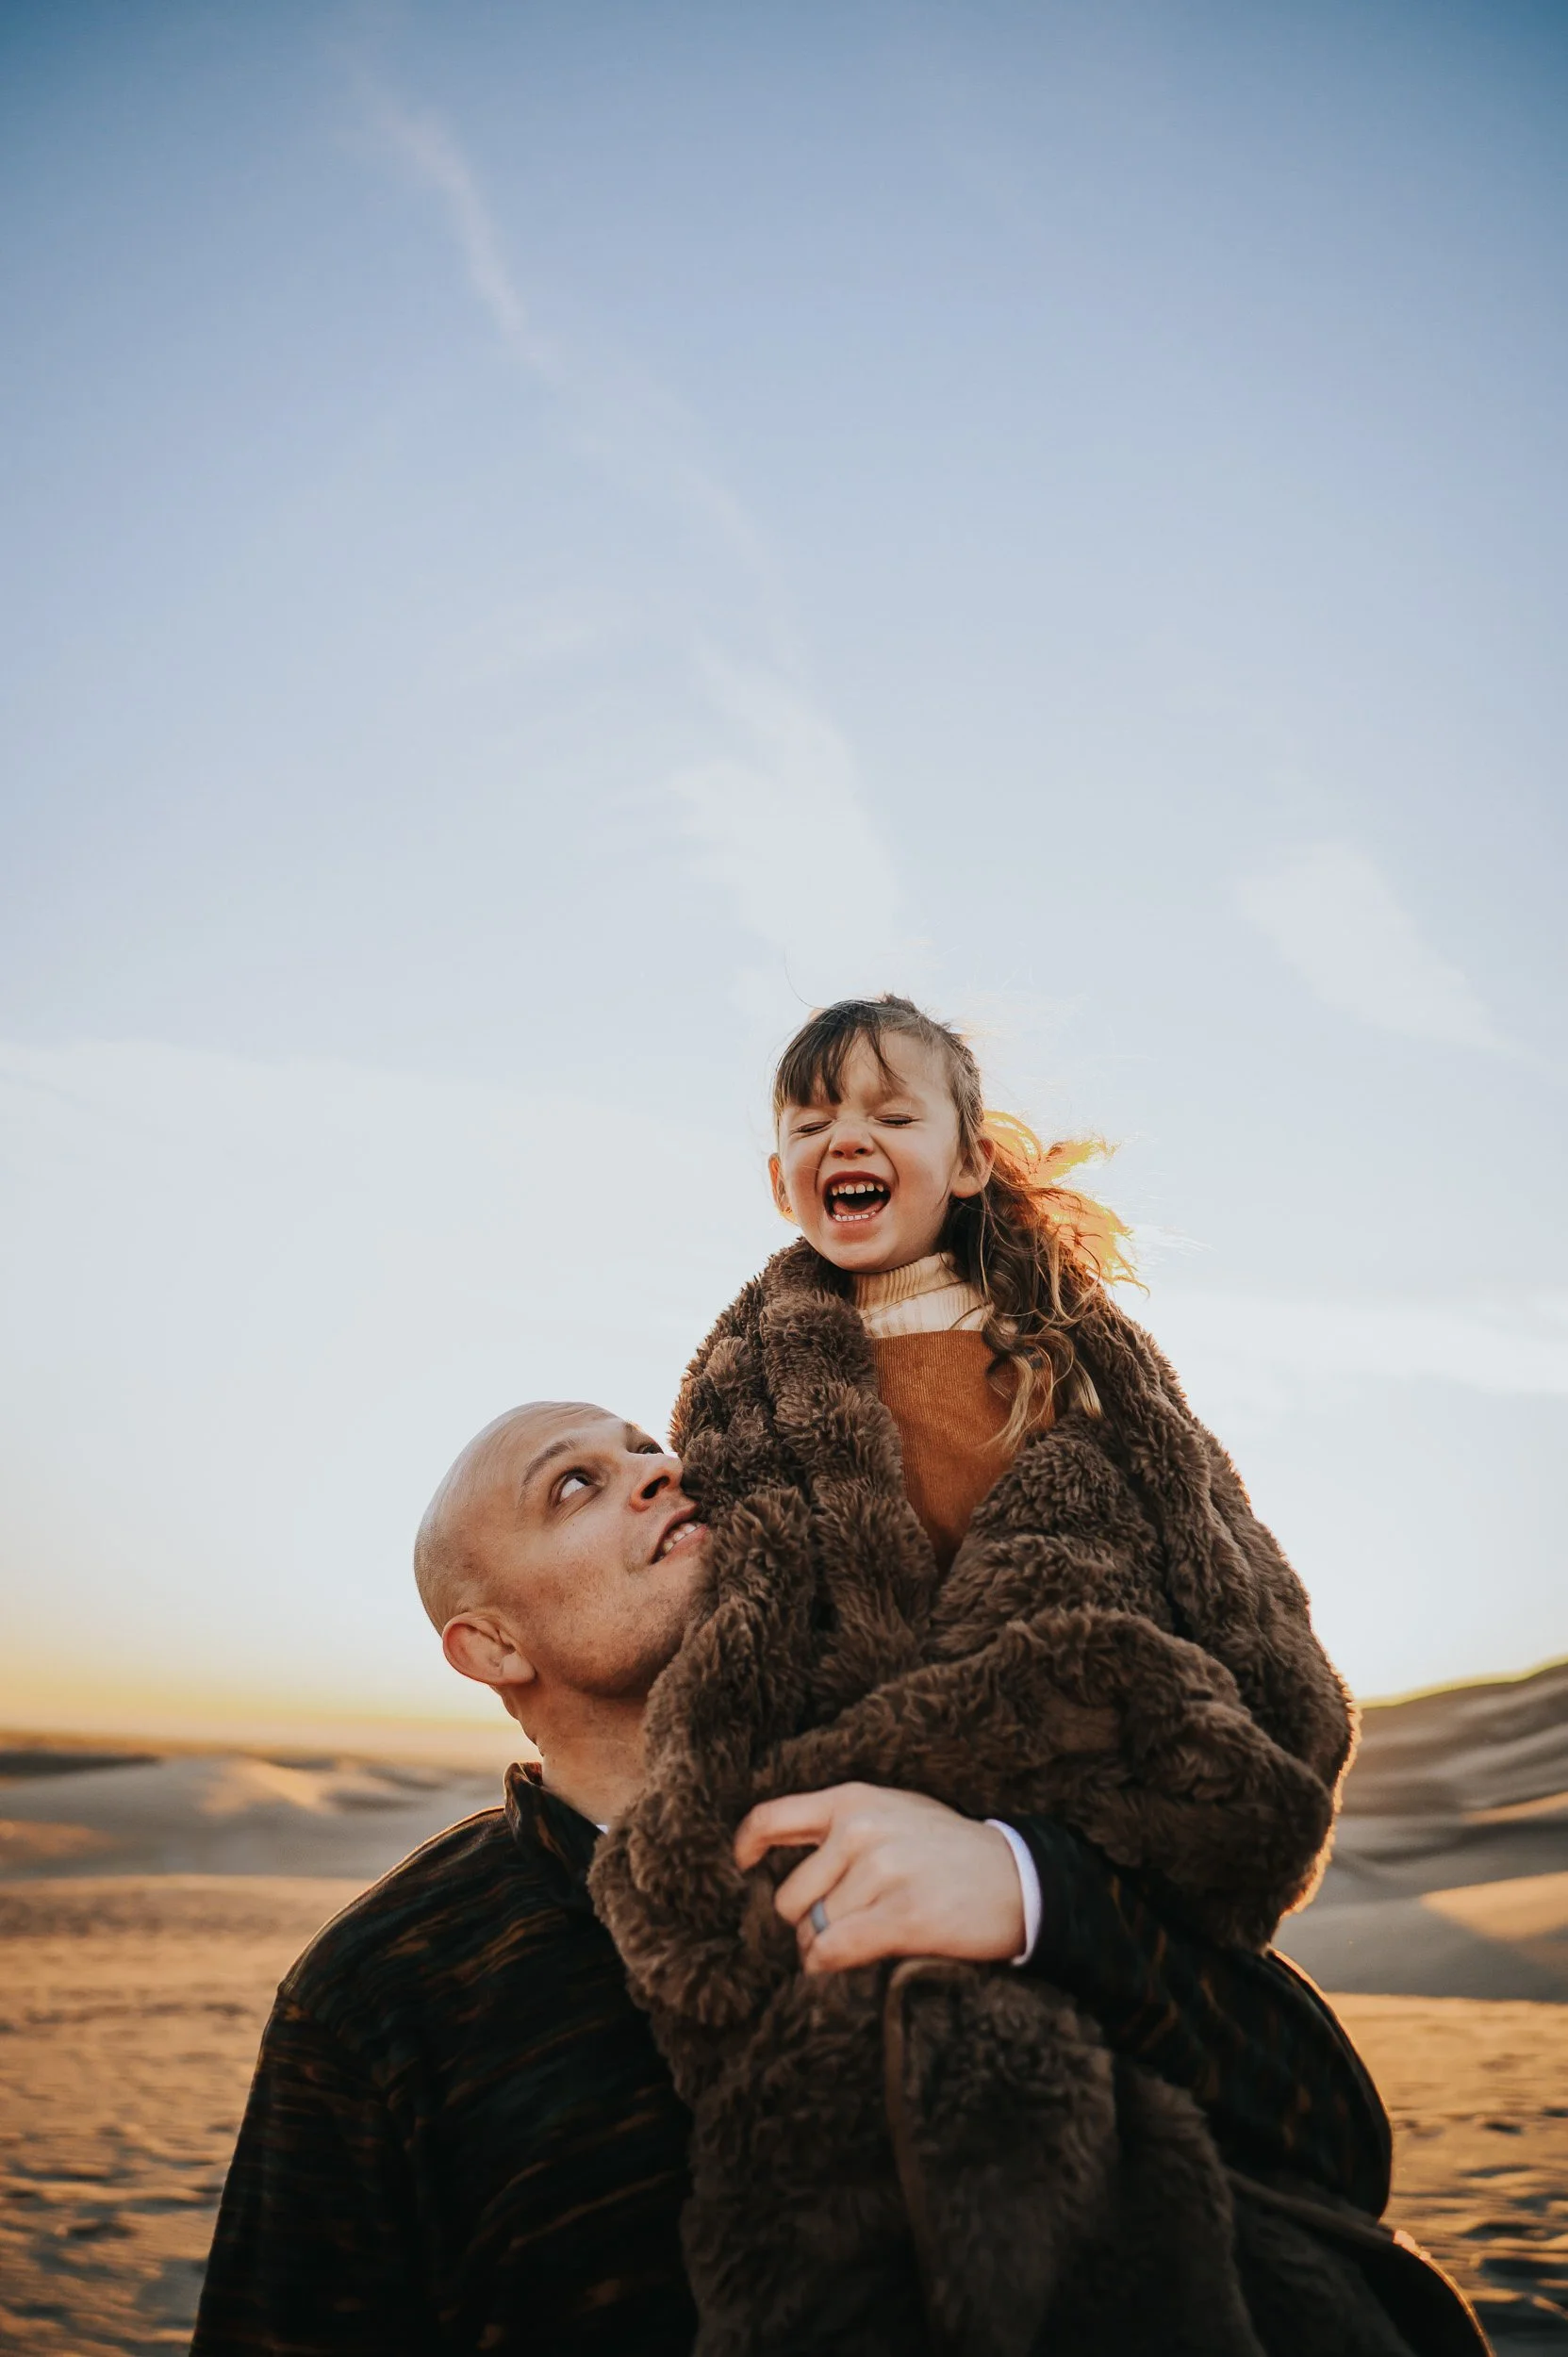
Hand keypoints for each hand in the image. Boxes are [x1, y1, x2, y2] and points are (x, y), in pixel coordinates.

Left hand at [733, 1783, 1025, 1974]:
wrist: (1019, 1877)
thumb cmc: (948, 1849)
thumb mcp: (894, 1812)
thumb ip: (839, 1826)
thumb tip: (775, 1855)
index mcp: (853, 1799)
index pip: (771, 1818)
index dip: (745, 1848)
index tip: (743, 1870)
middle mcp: (861, 1829)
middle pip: (789, 1898)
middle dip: (805, 1922)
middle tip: (838, 1926)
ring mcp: (882, 1871)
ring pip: (813, 1931)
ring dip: (825, 1947)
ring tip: (860, 1940)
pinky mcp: (902, 1915)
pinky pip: (835, 1951)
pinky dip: (829, 1966)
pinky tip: (845, 1963)